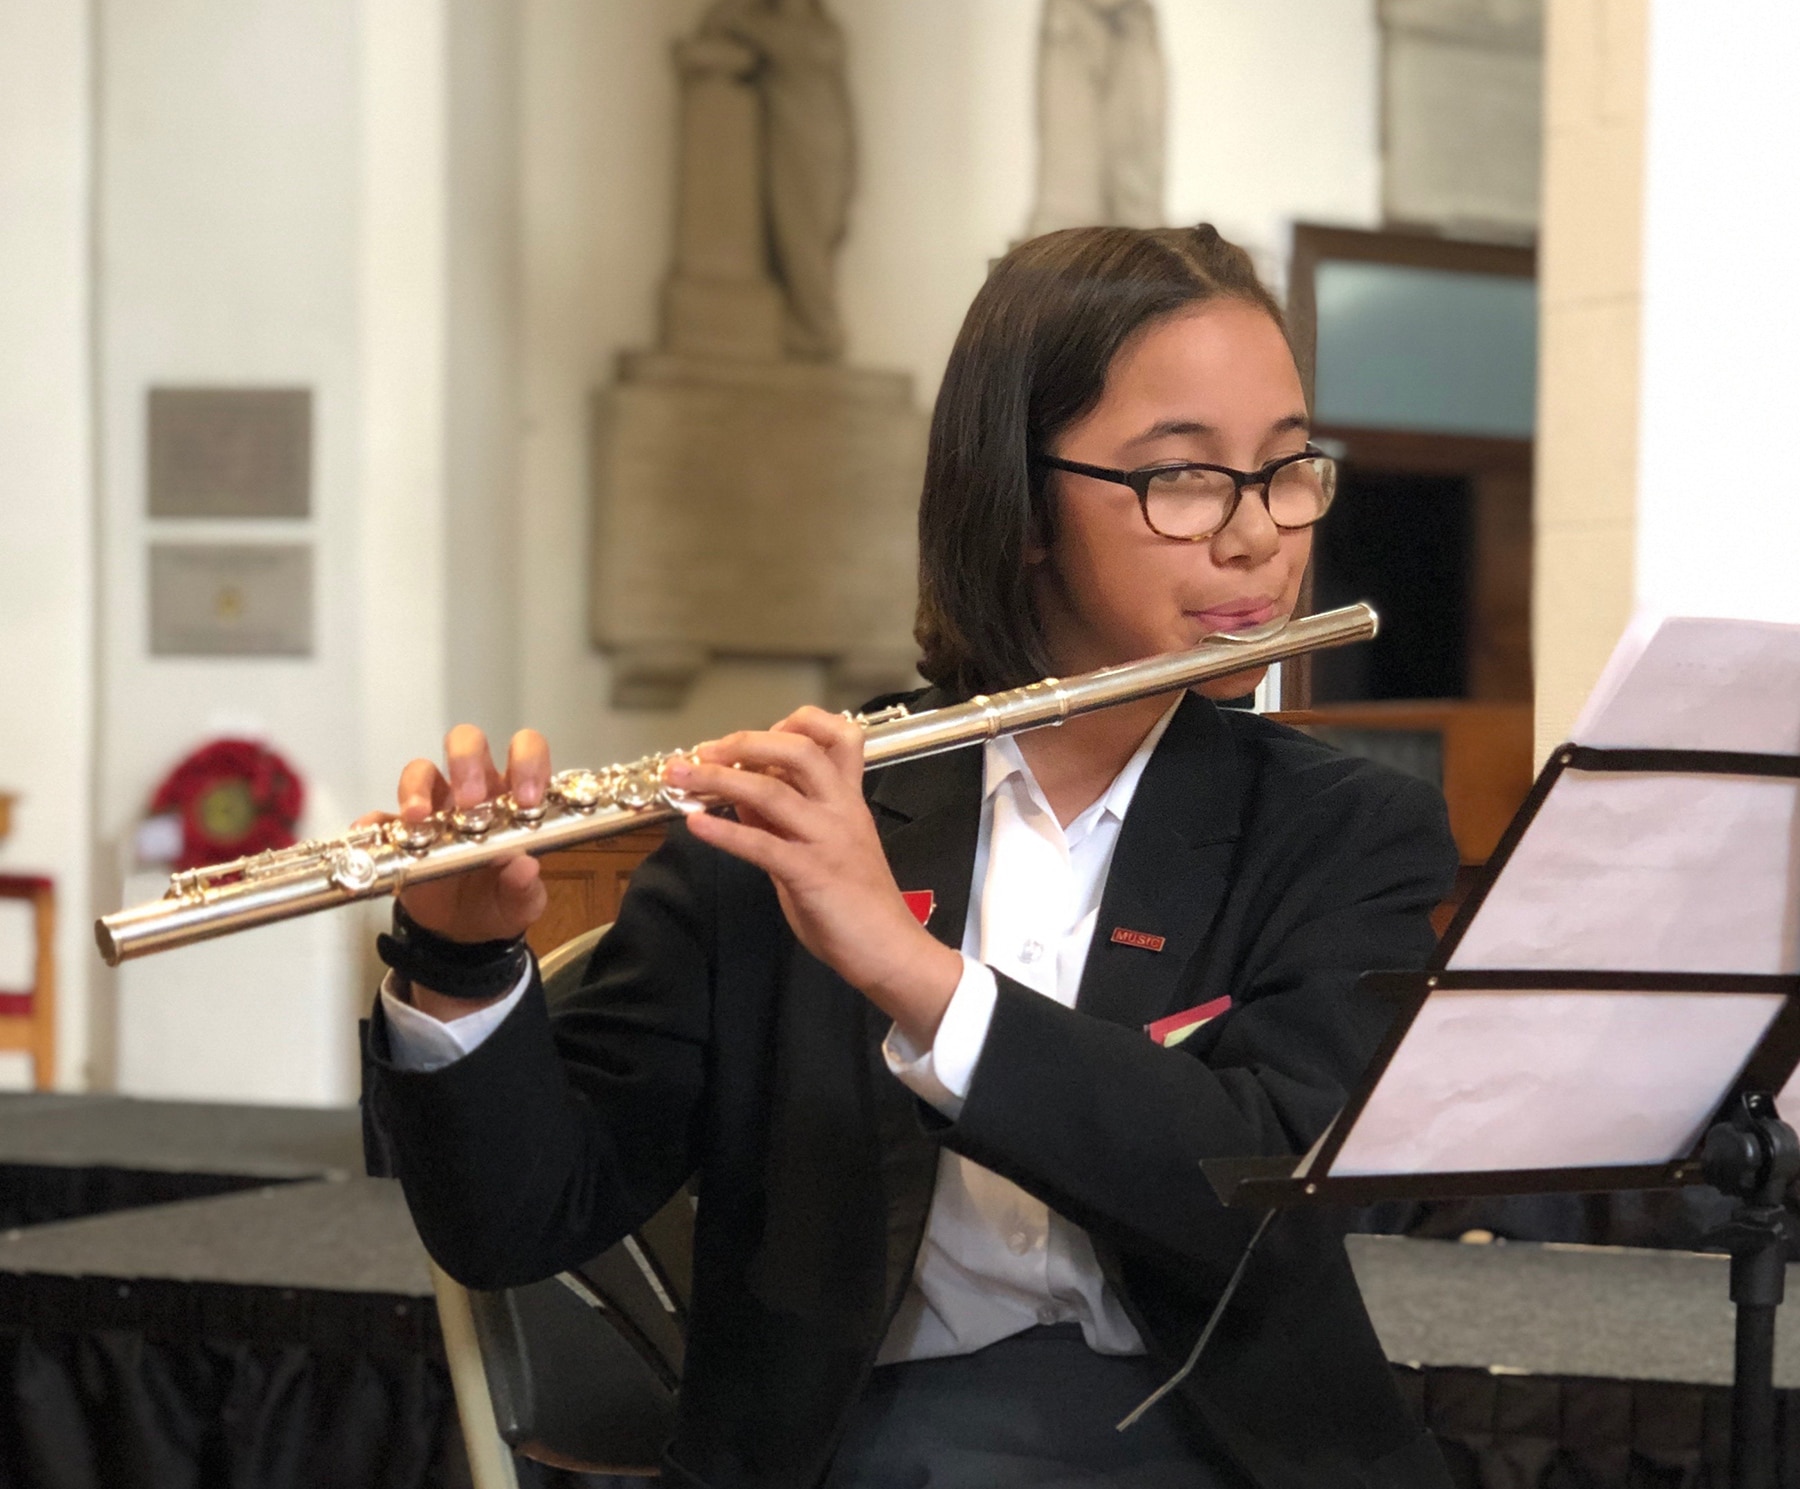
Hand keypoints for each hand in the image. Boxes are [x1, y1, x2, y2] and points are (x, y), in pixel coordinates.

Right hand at [353, 726, 551, 1019]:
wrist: (462, 933)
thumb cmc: (499, 901)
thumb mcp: (521, 902)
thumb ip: (524, 887)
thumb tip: (524, 867)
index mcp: (512, 798)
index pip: (527, 753)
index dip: (528, 762)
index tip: (526, 797)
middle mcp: (473, 792)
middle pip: (468, 744)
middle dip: (467, 761)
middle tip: (469, 799)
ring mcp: (434, 808)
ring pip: (422, 771)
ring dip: (418, 787)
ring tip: (418, 816)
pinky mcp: (401, 833)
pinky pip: (381, 818)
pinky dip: (374, 824)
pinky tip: (370, 833)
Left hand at [667, 707, 962, 1047]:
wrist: (890, 950)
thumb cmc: (857, 905)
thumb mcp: (820, 849)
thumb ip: (784, 820)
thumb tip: (740, 794)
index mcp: (849, 799)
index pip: (838, 736)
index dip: (795, 723)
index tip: (756, 737)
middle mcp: (842, 809)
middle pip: (798, 750)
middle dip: (745, 742)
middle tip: (703, 751)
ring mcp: (828, 839)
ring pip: (772, 791)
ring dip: (719, 779)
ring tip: (682, 777)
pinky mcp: (812, 874)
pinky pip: (762, 845)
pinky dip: (725, 831)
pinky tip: (697, 825)